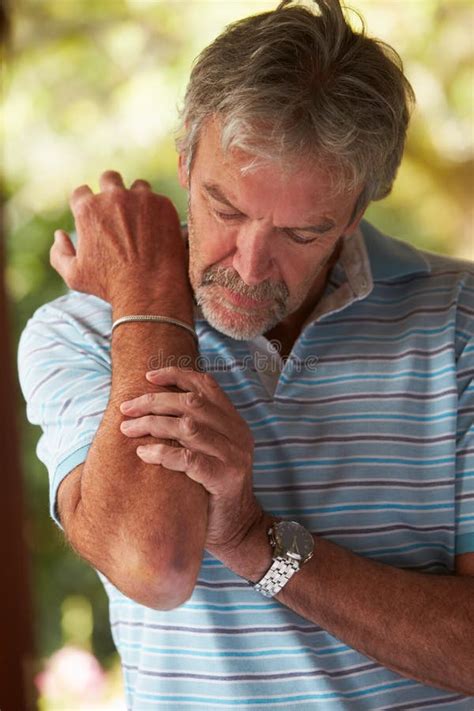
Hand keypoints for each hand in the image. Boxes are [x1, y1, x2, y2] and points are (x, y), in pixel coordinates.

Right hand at [50, 170, 187, 303]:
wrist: (150, 290)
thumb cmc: (110, 286)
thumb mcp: (74, 276)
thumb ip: (59, 253)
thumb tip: (60, 235)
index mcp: (88, 209)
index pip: (81, 192)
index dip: (85, 204)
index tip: (94, 216)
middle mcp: (114, 197)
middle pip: (109, 178)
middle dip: (111, 190)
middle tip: (118, 210)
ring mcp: (141, 198)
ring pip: (137, 187)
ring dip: (137, 199)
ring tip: (141, 221)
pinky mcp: (164, 205)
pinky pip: (159, 200)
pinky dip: (157, 212)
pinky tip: (158, 231)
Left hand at [119, 366, 262, 553]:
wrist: (238, 529)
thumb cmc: (211, 489)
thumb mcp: (206, 451)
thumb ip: (192, 428)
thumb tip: (150, 405)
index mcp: (233, 421)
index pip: (206, 384)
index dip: (176, 375)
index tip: (148, 376)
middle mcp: (237, 433)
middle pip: (192, 402)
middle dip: (154, 401)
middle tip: (126, 409)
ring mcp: (234, 455)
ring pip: (188, 426)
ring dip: (153, 424)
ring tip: (128, 429)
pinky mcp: (226, 478)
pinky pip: (189, 458)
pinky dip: (163, 453)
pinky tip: (143, 454)